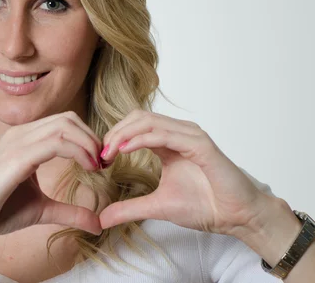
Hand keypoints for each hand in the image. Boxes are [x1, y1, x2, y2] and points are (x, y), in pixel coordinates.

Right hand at [0, 111, 103, 240]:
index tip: (100, 163)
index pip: (64, 123)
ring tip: (98, 166)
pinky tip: (89, 168)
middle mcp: (20, 134)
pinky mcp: (16, 158)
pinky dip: (79, 152)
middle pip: (68, 119)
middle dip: (92, 138)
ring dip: (88, 143)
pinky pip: (56, 143)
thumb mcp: (41, 210)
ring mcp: (17, 143)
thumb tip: (98, 223)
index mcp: (24, 139)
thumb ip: (69, 211)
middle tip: (103, 163)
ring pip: (64, 125)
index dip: (88, 138)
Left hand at [98, 109, 270, 238]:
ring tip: (108, 152)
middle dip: (115, 133)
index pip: (135, 126)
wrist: (236, 217)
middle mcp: (179, 133)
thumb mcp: (157, 206)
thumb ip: (129, 208)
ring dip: (123, 134)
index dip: (114, 137)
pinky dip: (142, 139)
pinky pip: (166, 135)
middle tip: (100, 154)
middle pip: (138, 118)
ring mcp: (190, 136)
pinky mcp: (201, 145)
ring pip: (148, 121)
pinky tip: (125, 150)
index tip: (100, 158)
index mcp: (169, 142)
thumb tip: (101, 218)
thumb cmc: (205, 206)